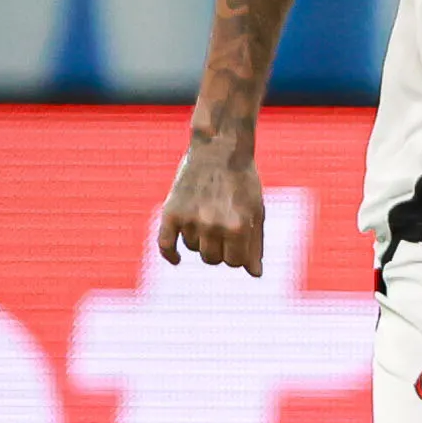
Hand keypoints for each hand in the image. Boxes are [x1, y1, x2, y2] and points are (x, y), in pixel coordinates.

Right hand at [157, 132, 267, 273]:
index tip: (238, 241)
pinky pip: (165, 245)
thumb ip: (255, 244)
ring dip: (200, 239)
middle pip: (212, 259)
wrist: (219, 148)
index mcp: (238, 226)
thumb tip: (255, 274)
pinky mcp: (171, 211)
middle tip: (222, 227)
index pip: (234, 263)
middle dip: (219, 248)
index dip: (237, 254)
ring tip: (207, 215)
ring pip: (192, 248)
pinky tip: (176, 259)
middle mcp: (213, 225)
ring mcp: (190, 219)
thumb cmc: (243, 181)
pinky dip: (170, 254)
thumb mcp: (256, 211)